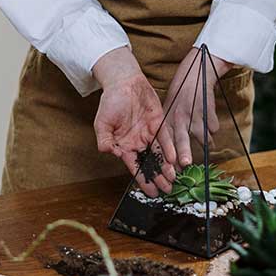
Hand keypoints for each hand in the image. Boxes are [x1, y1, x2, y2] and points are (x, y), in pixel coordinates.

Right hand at [93, 47, 175, 196]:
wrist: (124, 82)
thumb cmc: (110, 102)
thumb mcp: (102, 122)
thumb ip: (104, 139)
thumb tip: (107, 152)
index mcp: (123, 146)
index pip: (135, 167)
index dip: (143, 180)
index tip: (151, 193)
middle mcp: (138, 143)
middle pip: (150, 164)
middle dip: (158, 178)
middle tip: (167, 190)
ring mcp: (149, 134)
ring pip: (160, 155)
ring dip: (166, 168)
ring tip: (173, 180)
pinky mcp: (159, 124)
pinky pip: (166, 139)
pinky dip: (170, 149)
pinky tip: (174, 160)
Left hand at [162, 48, 231, 167]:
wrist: (196, 73)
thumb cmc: (181, 94)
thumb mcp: (169, 109)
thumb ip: (171, 128)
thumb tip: (173, 155)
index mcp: (168, 119)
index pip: (167, 141)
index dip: (169, 157)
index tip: (172, 170)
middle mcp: (179, 117)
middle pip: (181, 140)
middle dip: (184, 154)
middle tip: (185, 165)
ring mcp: (194, 114)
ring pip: (204, 138)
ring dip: (207, 142)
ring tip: (206, 139)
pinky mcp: (208, 111)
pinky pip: (214, 129)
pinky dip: (213, 127)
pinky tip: (208, 117)